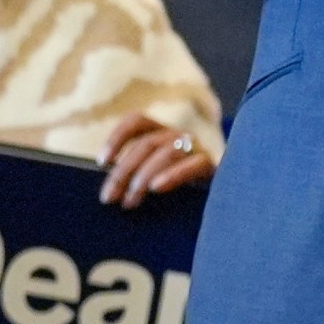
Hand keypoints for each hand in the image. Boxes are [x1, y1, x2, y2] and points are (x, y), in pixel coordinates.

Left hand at [98, 114, 214, 208]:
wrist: (221, 202)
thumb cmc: (177, 193)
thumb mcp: (151, 179)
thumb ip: (134, 175)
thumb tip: (108, 189)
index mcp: (161, 134)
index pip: (137, 121)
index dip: (117, 137)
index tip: (102, 163)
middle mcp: (178, 135)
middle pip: (146, 144)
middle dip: (123, 171)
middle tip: (109, 198)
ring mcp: (197, 147)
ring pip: (166, 152)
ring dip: (143, 176)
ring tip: (130, 201)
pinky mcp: (212, 164)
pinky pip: (193, 164)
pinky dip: (173, 174)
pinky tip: (157, 188)